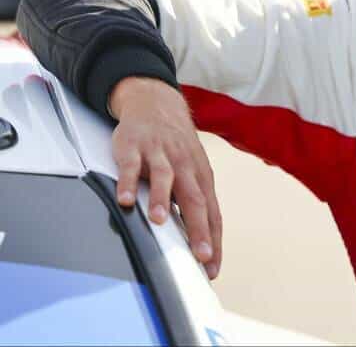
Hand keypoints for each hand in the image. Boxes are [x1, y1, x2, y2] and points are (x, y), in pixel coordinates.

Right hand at [109, 77, 222, 279]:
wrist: (157, 105)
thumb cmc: (176, 147)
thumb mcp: (191, 173)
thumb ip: (193, 203)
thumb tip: (198, 242)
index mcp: (200, 176)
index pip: (211, 212)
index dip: (213, 240)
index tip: (212, 267)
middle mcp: (184, 166)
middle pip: (194, 198)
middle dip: (198, 228)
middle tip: (199, 254)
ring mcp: (159, 154)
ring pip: (164, 178)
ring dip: (162, 199)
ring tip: (160, 221)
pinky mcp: (134, 146)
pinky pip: (131, 165)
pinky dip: (128, 182)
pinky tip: (126, 199)